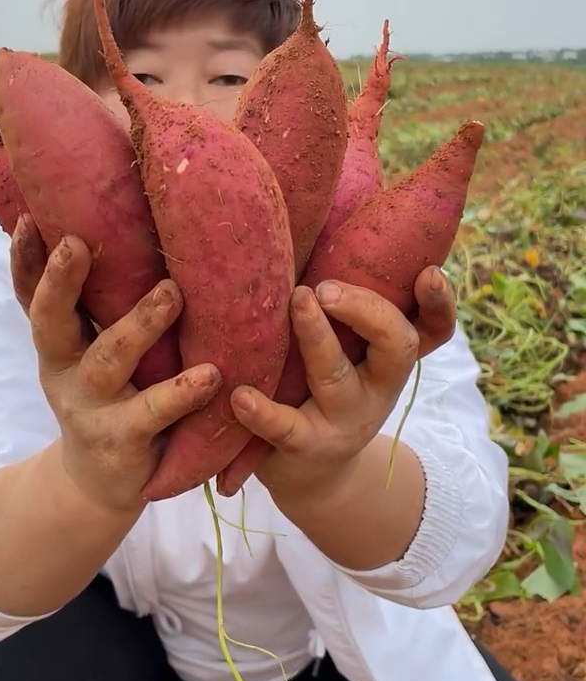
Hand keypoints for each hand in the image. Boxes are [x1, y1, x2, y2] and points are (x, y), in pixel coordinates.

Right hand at [10, 215, 220, 513]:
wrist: (100, 485)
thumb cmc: (108, 397)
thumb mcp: (90, 353)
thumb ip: (95, 307)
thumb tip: (113, 228)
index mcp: (57, 341)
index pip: (30, 294)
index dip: (24, 259)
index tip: (26, 219)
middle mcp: (63, 369)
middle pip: (50, 320)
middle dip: (60, 282)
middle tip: (75, 242)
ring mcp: (90, 406)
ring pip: (110, 358)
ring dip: (140, 324)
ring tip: (172, 292)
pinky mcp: (122, 440)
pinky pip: (154, 411)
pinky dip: (182, 391)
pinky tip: (210, 375)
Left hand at [230, 266, 455, 505]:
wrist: (311, 475)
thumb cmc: (318, 385)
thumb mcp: (346, 348)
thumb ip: (346, 300)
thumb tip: (337, 204)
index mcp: (390, 355)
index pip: (432, 328)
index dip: (439, 302)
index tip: (429, 271)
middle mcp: (378, 385)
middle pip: (395, 346)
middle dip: (367, 310)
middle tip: (325, 285)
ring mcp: (345, 418)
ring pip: (337, 376)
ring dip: (316, 336)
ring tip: (298, 300)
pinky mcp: (307, 447)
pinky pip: (286, 428)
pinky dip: (262, 412)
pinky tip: (240, 395)